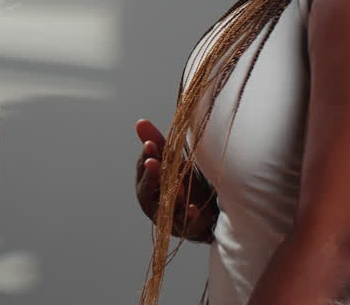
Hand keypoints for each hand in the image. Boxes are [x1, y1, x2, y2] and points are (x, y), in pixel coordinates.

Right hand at [135, 118, 218, 242]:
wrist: (209, 214)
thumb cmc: (186, 185)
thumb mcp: (173, 164)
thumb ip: (158, 146)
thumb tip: (140, 121)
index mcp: (147, 183)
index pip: (143, 167)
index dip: (147, 156)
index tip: (150, 145)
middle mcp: (152, 200)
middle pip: (147, 188)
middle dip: (151, 175)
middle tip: (153, 163)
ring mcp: (167, 216)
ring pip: (164, 206)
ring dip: (170, 195)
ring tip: (177, 187)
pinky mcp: (184, 228)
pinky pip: (186, 223)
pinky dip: (189, 216)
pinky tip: (193, 208)